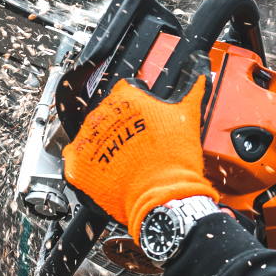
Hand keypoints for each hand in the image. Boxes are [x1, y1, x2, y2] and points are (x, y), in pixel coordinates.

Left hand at [61, 73, 213, 238]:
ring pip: (92, 135)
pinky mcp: (78, 165)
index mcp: (127, 97)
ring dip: (104, 143)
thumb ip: (192, 91)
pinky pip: (76, 159)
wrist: (165, 197)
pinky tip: (105, 170)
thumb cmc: (175, 161)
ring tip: (124, 160)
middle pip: (107, 113)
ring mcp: (88, 140)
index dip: (137, 104)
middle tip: (137, 143)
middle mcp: (103, 115)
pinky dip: (88, 164)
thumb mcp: (188, 118)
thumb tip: (199, 77)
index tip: (144, 117)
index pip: (126, 90)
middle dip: (120, 125)